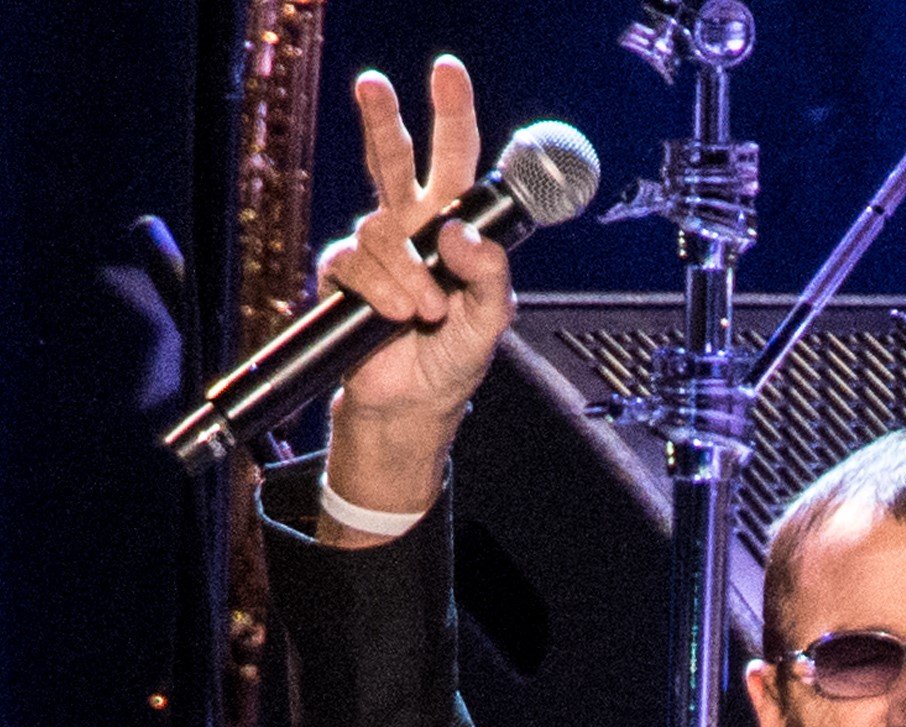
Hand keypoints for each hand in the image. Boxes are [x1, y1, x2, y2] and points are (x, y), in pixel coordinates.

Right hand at [317, 56, 512, 533]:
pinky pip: (357, 266)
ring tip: (427, 312)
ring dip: (409, 275)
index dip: (452, 115)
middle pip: (392, 159)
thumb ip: (489, 275)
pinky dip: (383, 293)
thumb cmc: (454, 359)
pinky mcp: (346, 275)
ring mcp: (377, 250)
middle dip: (381, 119)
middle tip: (373, 84)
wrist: (413, 404)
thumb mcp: (490, 321)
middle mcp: (412, 228)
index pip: (456, 161)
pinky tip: (399, 315)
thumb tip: (460, 232)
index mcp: (453, 227)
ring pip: (382, 230)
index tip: (446, 73)